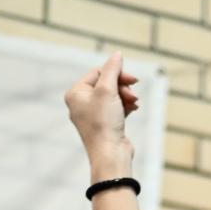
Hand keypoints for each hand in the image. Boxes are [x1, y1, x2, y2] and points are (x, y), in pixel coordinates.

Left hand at [64, 51, 139, 165]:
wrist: (110, 154)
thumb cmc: (104, 123)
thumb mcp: (108, 90)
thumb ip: (112, 70)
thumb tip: (117, 55)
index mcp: (75, 93)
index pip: (98, 73)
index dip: (116, 73)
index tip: (132, 79)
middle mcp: (81, 104)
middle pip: (105, 84)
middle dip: (122, 86)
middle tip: (134, 92)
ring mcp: (92, 116)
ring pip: (112, 96)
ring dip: (126, 96)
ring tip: (135, 102)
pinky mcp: (104, 125)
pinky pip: (115, 108)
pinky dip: (125, 106)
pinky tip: (134, 108)